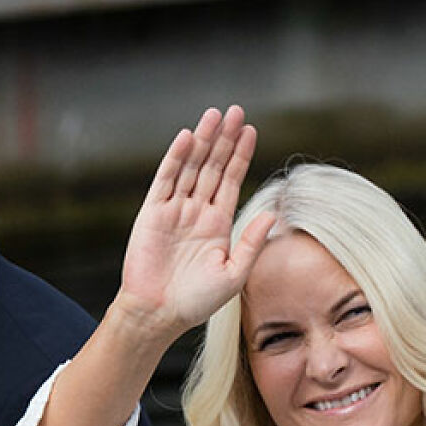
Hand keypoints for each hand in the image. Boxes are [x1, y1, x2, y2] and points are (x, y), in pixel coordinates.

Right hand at [115, 105, 275, 340]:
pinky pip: (166, 179)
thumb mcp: (233, 274)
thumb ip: (251, 243)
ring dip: (203, 141)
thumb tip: (272, 215)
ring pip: (191, 166)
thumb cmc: (196, 302)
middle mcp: (197, 211)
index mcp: (218, 224)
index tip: (251, 130)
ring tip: (215, 115)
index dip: (241, 155)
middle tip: (235, 111)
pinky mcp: (153, 213)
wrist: (157, 314)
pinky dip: (176, 158)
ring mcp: (174, 210)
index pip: (231, 180)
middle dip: (224, 139)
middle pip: (213, 166)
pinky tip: (187, 137)